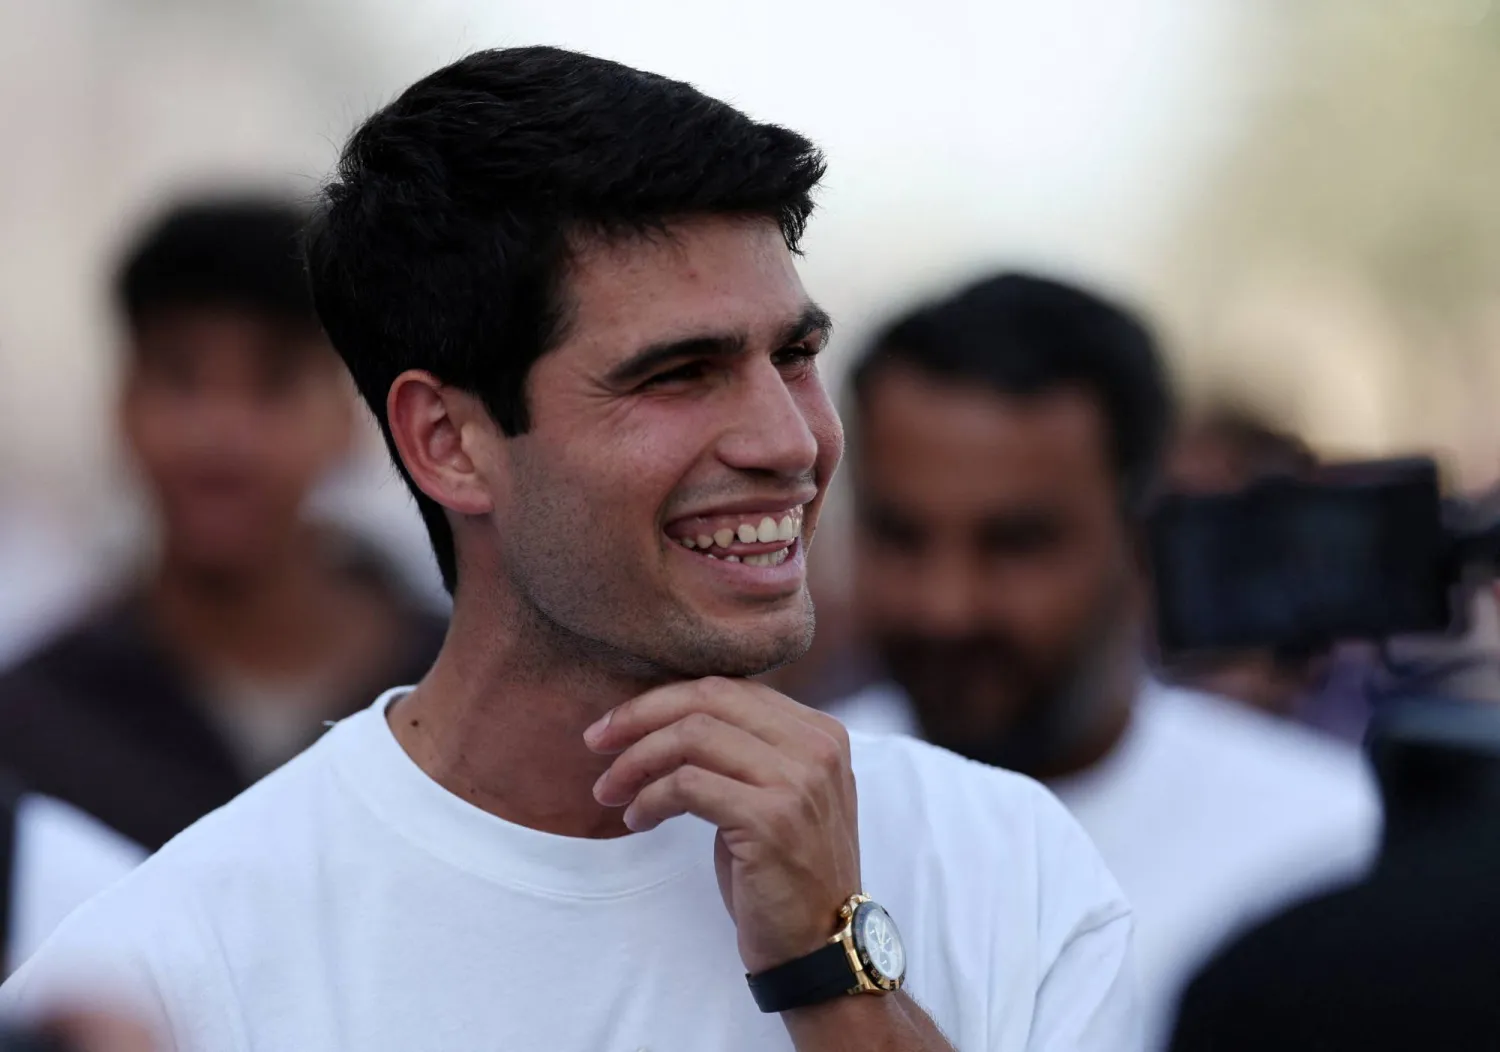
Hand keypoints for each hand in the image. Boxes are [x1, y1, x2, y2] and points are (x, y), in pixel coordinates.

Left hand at [586, 677, 859, 973]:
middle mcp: (816, 747)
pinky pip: (687, 786)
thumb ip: (745, 748)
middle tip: (595, 741)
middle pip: (708, 699)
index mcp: (819, 732)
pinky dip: (649, 799)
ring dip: (635, 762)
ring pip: (692, 736)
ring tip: (608, 791)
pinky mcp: (771, 819)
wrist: (823, 944)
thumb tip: (667, 712)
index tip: (617, 724)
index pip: (728, 687)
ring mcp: (798, 781)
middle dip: (639, 715)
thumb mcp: (776, 793)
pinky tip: (636, 820)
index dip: (664, 698)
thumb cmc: (784, 871)